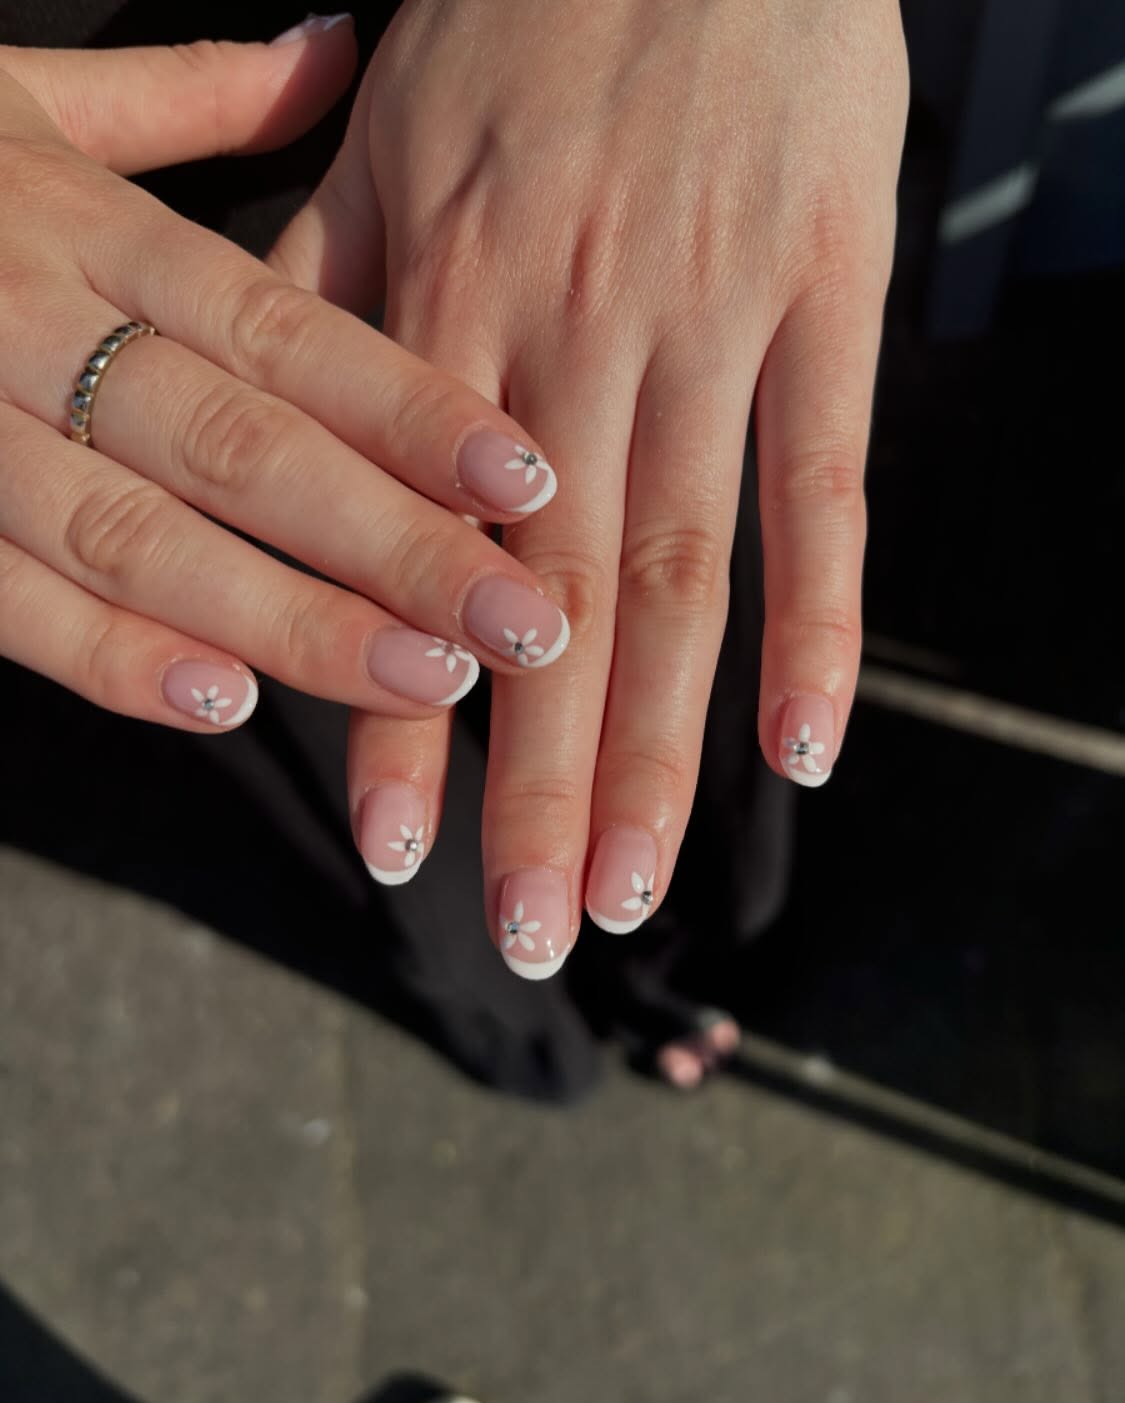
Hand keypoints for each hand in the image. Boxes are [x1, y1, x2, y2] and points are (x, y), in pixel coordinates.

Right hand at [0, 22, 569, 735]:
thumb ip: (193, 97)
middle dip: (392, 547)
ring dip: (292, 622)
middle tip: (520, 622)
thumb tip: (337, 44)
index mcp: (87, 229)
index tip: (526, 480)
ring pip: (144, 539)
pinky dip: (113, 658)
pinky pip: (11, 599)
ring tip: (422, 681)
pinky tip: (224, 704)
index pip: (284, 331)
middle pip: (241, 449)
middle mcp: (32, 327)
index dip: (409, 412)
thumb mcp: (34, 106)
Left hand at [272, 0, 907, 963]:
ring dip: (661, 752)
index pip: (415, 566)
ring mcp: (711, 328)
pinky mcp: (829, 301)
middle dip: (537, 791)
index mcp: (450, 312)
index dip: (402, 719)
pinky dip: (824, 622)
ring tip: (636, 892)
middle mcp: (573, 345)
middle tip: (527, 938)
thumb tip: (263, 437)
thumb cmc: (527, 18)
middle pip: (554, 614)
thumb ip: (319, 295)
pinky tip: (808, 746)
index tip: (394, 857)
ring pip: (678, 579)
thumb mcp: (381, 142)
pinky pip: (826, 485)